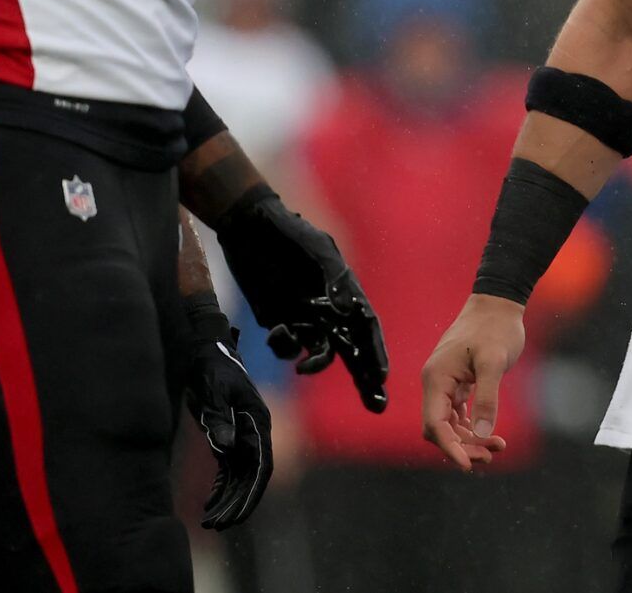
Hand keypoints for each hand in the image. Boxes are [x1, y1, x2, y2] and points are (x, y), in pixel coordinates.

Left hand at [179, 294, 273, 529]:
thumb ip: (218, 419)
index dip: (249, 494)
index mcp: (258, 420)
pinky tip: (210, 503)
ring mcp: (245, 433)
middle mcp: (256, 429)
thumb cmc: (210, 366)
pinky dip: (223, 486)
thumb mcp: (211, 390)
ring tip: (210, 522)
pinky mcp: (231, 433)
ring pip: (242, 475)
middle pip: (252, 476)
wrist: (206, 348)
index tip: (234, 517)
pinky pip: (231, 467)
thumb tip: (224, 448)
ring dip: (229, 499)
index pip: (260, 466)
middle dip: (237, 503)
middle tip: (216, 526)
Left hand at [215, 187, 388, 412]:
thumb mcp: (316, 250)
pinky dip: (285, 348)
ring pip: (319, 353)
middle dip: (365, 378)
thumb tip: (345, 309)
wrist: (249, 226)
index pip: (367, 328)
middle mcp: (330, 309)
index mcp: (346, 292)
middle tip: (377, 405)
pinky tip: (278, 332)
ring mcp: (305, 317)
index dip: (376, 353)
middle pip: (351, 349)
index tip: (381, 377)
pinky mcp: (279, 320)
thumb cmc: (289, 233)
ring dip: (315, 365)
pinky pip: (288, 346)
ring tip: (305, 368)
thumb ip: (332, 279)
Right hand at [421, 294, 522, 471]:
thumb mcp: (494, 362)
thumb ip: (487, 397)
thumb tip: (482, 432)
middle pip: (439, 429)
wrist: (498, 304)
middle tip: (490, 455)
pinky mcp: (458, 382)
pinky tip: (490, 434)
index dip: (449, 447)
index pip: (434, 424)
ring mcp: (445, 384)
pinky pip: (458, 413)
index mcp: (436, 378)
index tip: (468, 464)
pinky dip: (471, 426)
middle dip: (462, 446)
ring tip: (496, 448)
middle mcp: (436, 383)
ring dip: (469, 439)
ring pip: (449, 424)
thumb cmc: (495, 328)